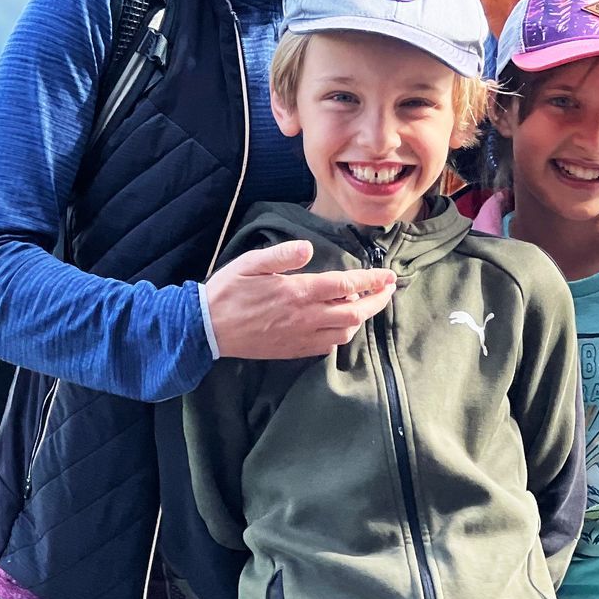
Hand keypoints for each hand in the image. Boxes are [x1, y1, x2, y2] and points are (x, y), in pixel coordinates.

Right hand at [203, 240, 395, 359]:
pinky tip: (340, 325)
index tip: (389, 275)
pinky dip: (342, 335)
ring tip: (367, 305)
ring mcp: (300, 337)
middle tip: (390, 289)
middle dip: (378, 301)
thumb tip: (309, 248)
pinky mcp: (293, 350)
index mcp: (298, 292)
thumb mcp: (251, 262)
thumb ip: (283, 254)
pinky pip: (327, 346)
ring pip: (345, 333)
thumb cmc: (229, 291)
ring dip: (361, 319)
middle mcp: (305, 317)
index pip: (346, 286)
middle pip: (355, 313)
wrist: (207, 329)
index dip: (372, 281)